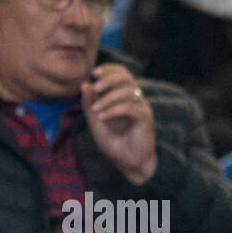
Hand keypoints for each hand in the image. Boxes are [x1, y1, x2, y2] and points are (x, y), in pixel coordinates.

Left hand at [82, 65, 156, 184]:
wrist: (128, 163)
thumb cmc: (114, 142)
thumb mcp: (95, 121)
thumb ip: (89, 104)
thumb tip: (85, 84)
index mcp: (125, 97)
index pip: (122, 73)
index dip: (109, 69)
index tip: (93, 73)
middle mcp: (136, 100)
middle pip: (127, 78)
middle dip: (109, 79)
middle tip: (95, 88)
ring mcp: (142, 109)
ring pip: (128, 92)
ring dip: (108, 98)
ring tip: (96, 110)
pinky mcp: (146, 120)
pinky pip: (131, 108)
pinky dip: (114, 111)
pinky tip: (103, 117)